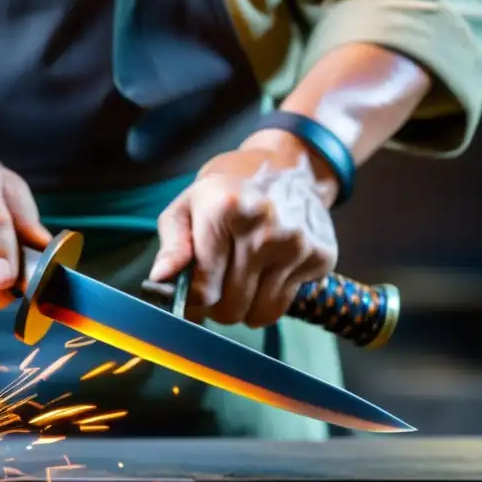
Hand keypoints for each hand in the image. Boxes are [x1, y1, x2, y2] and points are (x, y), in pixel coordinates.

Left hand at [151, 134, 338, 327]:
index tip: (192, 297)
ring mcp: (297, 244)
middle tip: (217, 288)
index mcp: (225, 211)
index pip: (203, 289)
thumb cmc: (228, 191)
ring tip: (239, 282)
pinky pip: (282, 306)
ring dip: (243, 309)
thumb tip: (161, 279)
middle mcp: (265, 228)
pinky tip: (266, 272)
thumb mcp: (188, 206)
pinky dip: (268, 300)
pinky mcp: (320, 258)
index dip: (192, 302)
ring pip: (257, 314)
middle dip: (217, 307)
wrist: (289, 166)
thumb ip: (172, 245)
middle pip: (230, 307)